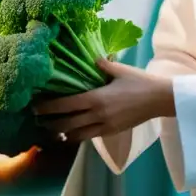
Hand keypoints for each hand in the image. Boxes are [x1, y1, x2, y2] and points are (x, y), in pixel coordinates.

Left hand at [34, 59, 174, 142]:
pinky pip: (89, 137)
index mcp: (97, 98)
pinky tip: (72, 133)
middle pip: (66, 124)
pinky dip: (77, 136)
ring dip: (62, 133)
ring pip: (76, 135)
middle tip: (38, 121)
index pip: (66, 105)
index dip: (48, 107)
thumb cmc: (140, 82)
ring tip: (52, 130)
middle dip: (50, 123)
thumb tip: (91, 58)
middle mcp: (98, 115)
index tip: (35, 107)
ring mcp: (105, 126)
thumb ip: (102, 65)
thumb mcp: (119, 70)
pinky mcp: (111, 132)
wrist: (160, 99)